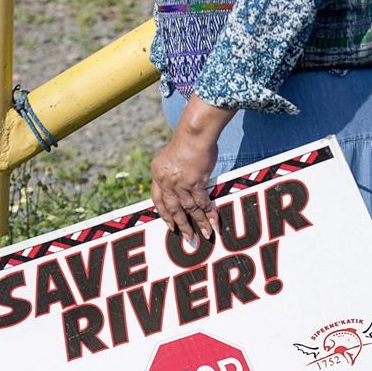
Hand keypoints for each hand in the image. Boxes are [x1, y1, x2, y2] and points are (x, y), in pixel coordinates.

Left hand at [150, 96, 235, 242]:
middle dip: (181, 225)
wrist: (194, 133)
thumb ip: (175, 172)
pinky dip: (209, 214)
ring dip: (198, 224)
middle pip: (172, 209)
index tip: (170, 225)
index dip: (164, 214)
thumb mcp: (173, 157)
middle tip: (187, 238)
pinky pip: (202, 204)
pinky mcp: (194, 183)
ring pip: (189, 210)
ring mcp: (180, 183)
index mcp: (158, 173)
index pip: (157, 199)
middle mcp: (166, 181)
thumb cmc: (188, 141)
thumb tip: (186, 185)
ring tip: (205, 235)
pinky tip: (214, 223)